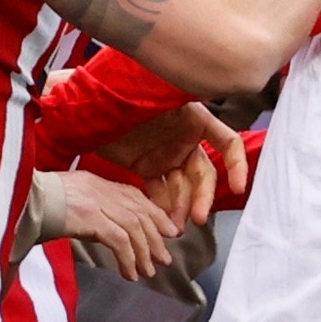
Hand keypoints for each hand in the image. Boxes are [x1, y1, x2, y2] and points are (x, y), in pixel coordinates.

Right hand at [31, 166, 182, 277]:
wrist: (15, 202)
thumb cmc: (32, 206)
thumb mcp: (66, 201)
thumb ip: (89, 211)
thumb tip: (106, 233)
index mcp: (94, 182)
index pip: (134, 196)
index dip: (154, 215)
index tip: (166, 231)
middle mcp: (99, 189)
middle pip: (139, 212)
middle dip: (155, 237)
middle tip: (164, 258)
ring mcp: (95, 202)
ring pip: (133, 228)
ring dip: (144, 252)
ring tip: (148, 272)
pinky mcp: (89, 217)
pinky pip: (119, 240)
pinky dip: (128, 258)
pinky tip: (129, 273)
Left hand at [93, 101, 249, 229]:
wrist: (82, 108)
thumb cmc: (116, 92)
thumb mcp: (149, 99)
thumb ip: (173, 110)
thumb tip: (184, 116)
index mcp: (192, 118)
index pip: (227, 141)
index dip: (236, 164)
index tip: (238, 188)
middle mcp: (183, 138)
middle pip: (203, 173)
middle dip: (202, 198)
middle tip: (196, 219)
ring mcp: (166, 154)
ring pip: (183, 187)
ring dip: (182, 208)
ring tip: (174, 228)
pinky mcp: (147, 167)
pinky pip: (161, 191)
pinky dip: (162, 206)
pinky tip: (159, 221)